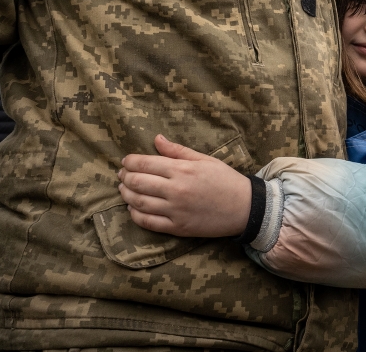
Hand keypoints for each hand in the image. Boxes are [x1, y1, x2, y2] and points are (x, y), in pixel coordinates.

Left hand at [118, 134, 250, 237]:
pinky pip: (148, 222)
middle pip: (138, 182)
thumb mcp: (204, 160)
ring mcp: (175, 210)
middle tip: (121, 174)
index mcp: (183, 170)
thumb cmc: (225, 180)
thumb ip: (178, 151)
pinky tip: (132, 208)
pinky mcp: (177, 227)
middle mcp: (176, 190)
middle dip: (125, 177)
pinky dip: (135, 215)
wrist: (244, 207)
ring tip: (123, 189)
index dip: (130, 161)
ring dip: (126, 195)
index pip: (146, 164)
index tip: (126, 161)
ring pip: (139, 202)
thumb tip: (157, 139)